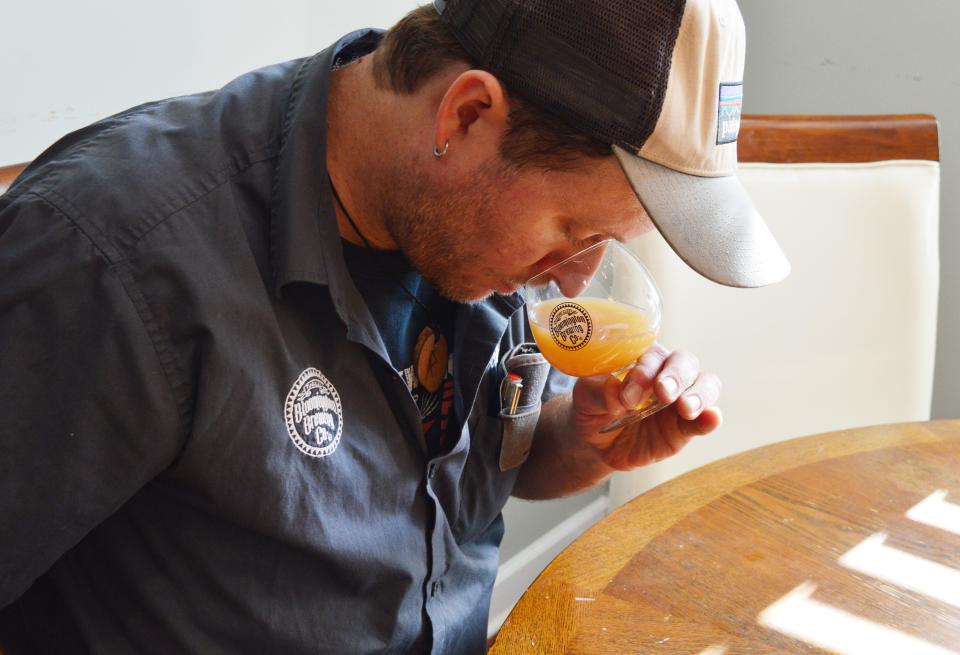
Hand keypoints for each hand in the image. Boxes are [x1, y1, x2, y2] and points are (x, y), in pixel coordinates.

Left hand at [571, 343, 722, 470]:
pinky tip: (712, 418)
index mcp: (642, 358)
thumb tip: (615, 390)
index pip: (653, 353)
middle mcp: (666, 372)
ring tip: (686, 408)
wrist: (595, 443)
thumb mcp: (585, 398)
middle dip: (675, 375)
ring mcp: (680, 399)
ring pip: (705, 384)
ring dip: (699, 394)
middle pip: (684, 362)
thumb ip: (599, 392)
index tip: (630, 390)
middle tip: (663, 392)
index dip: (646, 368)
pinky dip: (711, 417)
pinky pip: (706, 419)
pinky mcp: (686, 427)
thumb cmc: (592, 408)